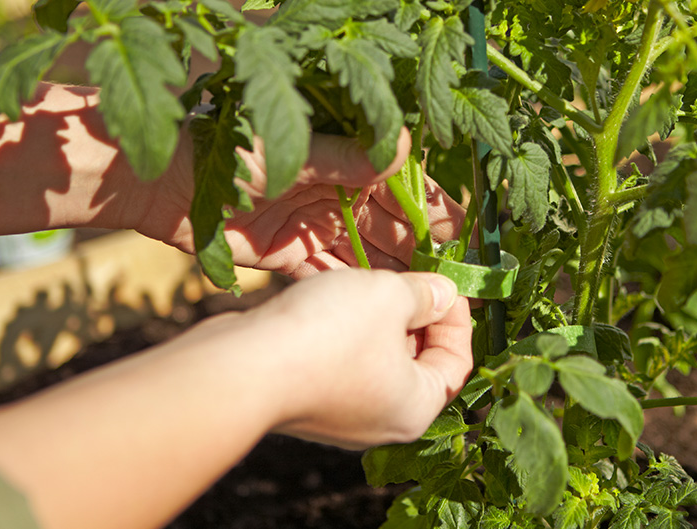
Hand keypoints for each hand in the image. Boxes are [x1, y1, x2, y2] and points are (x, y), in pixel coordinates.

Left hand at [132, 128, 464, 278]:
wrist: (159, 181)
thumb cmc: (226, 146)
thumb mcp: (292, 148)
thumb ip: (345, 157)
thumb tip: (405, 148)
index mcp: (342, 158)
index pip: (401, 185)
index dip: (433, 208)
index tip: (462, 235)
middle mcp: (334, 192)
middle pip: (390, 224)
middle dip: (421, 249)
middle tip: (453, 279)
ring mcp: (312, 225)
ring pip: (366, 253)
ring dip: (393, 275)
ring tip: (426, 300)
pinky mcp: (287, 255)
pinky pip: (331, 275)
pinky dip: (354, 288)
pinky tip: (380, 308)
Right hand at [239, 268, 472, 448]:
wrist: (239, 368)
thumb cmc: (328, 334)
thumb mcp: (389, 296)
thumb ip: (424, 294)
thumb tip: (444, 294)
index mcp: (416, 408)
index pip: (458, 362)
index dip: (457, 316)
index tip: (444, 281)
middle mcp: (382, 421)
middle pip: (417, 360)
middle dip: (414, 313)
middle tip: (404, 275)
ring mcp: (341, 414)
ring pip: (375, 356)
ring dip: (374, 315)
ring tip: (364, 280)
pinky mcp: (306, 399)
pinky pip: (339, 358)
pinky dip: (341, 326)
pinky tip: (330, 295)